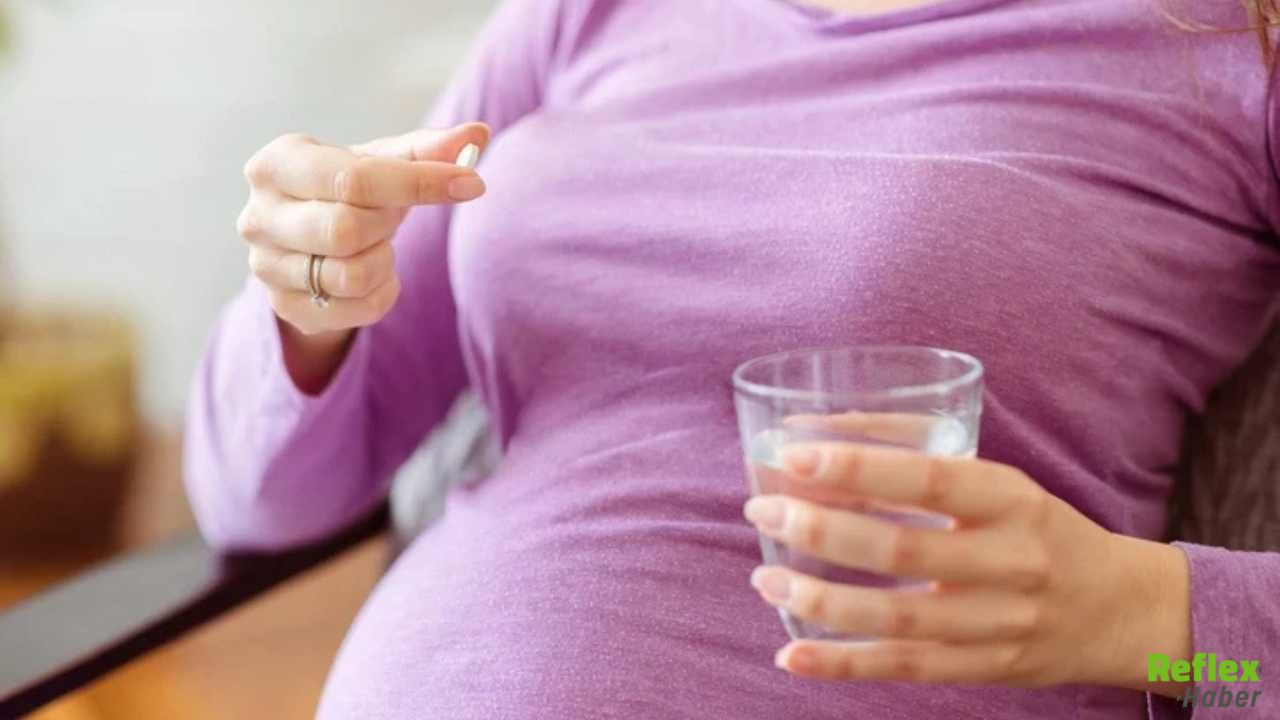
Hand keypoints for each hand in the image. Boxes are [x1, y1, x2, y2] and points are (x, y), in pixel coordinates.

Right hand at [236, 123, 489, 389]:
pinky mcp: (285, 307)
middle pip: (346, 230)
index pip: (353, 179)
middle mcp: (260, 216)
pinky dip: (384, 292)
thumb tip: (477, 135)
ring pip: (351, 275)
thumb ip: (428, 150)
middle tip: (393, 215)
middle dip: (387, 224)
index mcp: (277, 165)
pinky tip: (376, 273)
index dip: (420, 182)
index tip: (472, 183)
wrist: (308, 241)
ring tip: (380, 243)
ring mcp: (266, 267)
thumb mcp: (380, 162)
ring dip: (385, 260)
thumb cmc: (346, 189)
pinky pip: (358, 309)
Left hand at [741, 441, 1191, 695]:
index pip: (931, 479)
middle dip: (821, 530)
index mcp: (1013, 499)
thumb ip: (916, 461)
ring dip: (819, 602)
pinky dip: (844, 665)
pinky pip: (906, 669)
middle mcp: (1012, 561)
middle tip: (762, 511)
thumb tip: (810, 435)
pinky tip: (792, 656)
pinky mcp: (988, 669)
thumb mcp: (999, 485)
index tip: (794, 455)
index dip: (860, 467)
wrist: (1120, 609)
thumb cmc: (1035, 529)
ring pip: (899, 620)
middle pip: (904, 550)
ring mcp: (1002, 623)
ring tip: (765, 580)